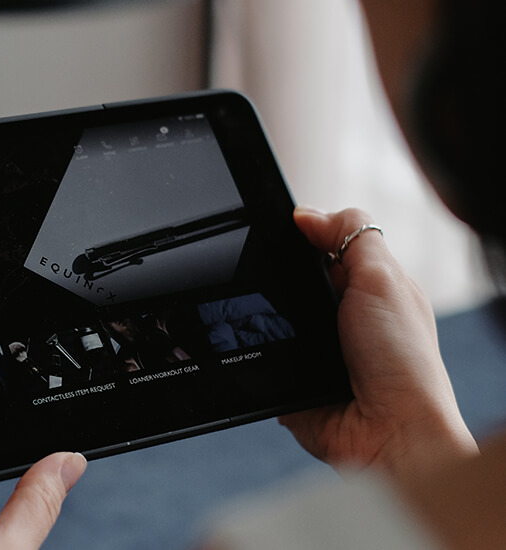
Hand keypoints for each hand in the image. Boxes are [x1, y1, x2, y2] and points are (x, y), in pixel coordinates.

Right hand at [279, 207, 477, 480]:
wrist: (387, 433)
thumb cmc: (402, 361)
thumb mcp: (384, 279)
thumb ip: (351, 236)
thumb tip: (306, 213)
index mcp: (365, 287)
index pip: (323, 246)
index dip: (302, 235)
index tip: (282, 228)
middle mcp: (338, 316)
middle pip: (290, 278)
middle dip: (276, 276)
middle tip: (278, 280)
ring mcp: (311, 347)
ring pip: (269, 315)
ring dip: (263, 316)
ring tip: (271, 318)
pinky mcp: (288, 376)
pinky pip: (257, 354)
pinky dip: (254, 350)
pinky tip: (261, 347)